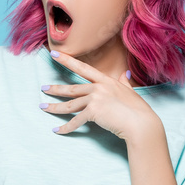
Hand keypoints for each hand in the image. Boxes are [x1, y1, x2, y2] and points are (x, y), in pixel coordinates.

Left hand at [39, 51, 160, 142]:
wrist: (141, 124)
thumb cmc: (138, 110)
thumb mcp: (130, 92)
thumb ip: (124, 83)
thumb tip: (124, 74)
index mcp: (106, 80)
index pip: (83, 68)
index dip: (68, 61)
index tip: (55, 54)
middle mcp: (99, 87)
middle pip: (72, 88)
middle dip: (55, 88)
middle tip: (43, 88)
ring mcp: (95, 99)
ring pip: (70, 104)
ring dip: (55, 107)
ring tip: (43, 107)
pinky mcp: (93, 112)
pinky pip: (76, 121)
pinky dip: (66, 127)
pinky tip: (57, 130)